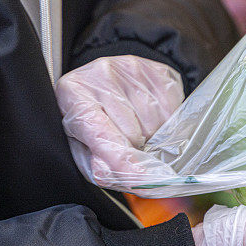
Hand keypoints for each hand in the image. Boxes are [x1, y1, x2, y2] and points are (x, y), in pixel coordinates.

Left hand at [55, 55, 183, 185]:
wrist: (104, 84)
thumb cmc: (90, 120)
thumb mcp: (81, 144)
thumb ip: (92, 162)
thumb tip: (108, 173)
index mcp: (72, 94)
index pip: (99, 131)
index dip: (119, 157)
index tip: (139, 177)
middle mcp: (100, 74)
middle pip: (132, 131)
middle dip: (134, 148)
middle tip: (126, 143)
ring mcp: (131, 68)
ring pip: (155, 124)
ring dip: (151, 136)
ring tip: (137, 128)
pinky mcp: (158, 70)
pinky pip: (173, 111)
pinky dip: (166, 123)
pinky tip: (151, 117)